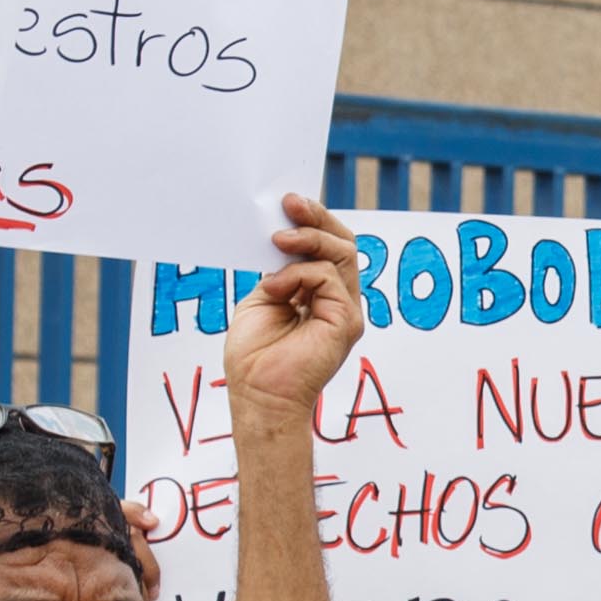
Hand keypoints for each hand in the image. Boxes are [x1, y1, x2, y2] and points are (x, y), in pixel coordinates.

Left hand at [226, 192, 368, 419]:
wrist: (257, 396)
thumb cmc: (255, 357)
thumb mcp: (264, 298)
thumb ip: (281, 271)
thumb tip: (285, 238)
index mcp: (320, 295)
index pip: (329, 249)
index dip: (314, 222)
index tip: (289, 204)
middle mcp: (338, 302)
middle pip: (344, 244)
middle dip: (318, 218)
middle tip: (290, 204)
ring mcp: (345, 311)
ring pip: (343, 254)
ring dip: (308, 240)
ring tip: (278, 240)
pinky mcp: (346, 322)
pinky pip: (329, 277)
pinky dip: (299, 274)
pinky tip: (277, 289)